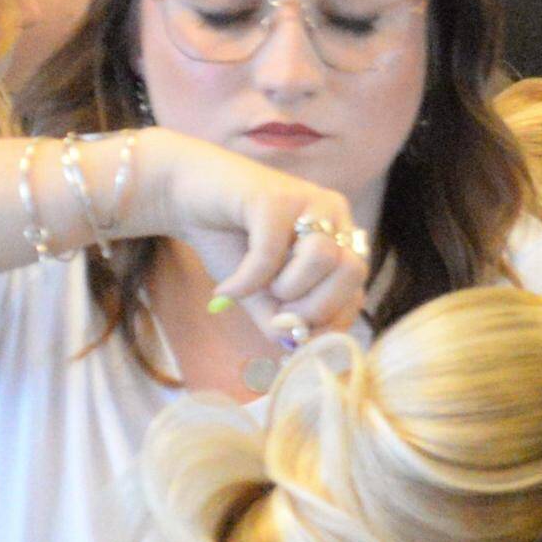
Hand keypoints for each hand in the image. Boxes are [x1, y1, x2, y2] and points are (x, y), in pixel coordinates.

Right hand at [148, 132, 369, 349]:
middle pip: (352, 272)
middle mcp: (333, 213)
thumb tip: (300, 346)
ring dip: (286, 288)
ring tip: (256, 287)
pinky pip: (272, 252)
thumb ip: (282, 320)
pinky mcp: (273, 195)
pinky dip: (247, 280)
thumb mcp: (260, 294)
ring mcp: (306, 198)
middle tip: (277, 312)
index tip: (294, 331)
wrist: (183, 196)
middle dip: (314, 307)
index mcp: (340, 237)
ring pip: (321, 258)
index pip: (358, 290)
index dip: (329, 321)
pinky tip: (227, 289)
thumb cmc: (229, 244)